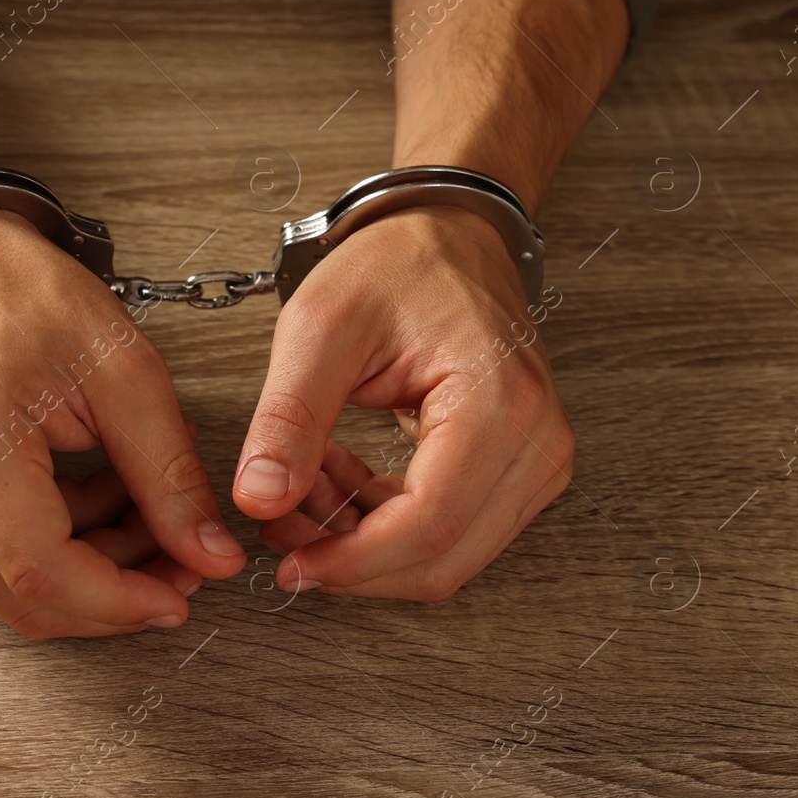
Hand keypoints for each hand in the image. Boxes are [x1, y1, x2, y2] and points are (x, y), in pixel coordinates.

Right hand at [0, 207, 245, 636]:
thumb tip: (211, 556)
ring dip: (96, 563)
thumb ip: (171, 476)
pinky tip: (107, 489)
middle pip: (27, 594)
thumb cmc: (24, 291)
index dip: (122, 602)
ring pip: (14, 579)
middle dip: (117, 592)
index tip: (184, 595)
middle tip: (185, 558)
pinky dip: (63, 538)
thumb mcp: (126, 373)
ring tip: (153, 504)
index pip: (45, 573)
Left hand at [232, 205, 573, 599]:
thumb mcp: (322, 327)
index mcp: (499, 402)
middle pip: (442, 559)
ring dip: (366, 545)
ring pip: (447, 557)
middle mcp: (537, 441)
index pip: (428, 525)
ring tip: (305, 489)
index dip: (351, 562)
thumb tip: (260, 500)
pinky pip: (454, 532)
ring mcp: (538, 460)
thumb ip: (288, 418)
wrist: (449, 235)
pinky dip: (387, 526)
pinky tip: (341, 483)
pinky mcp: (523, 469)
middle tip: (283, 529)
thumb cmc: (399, 264)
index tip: (288, 562)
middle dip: (352, 561)